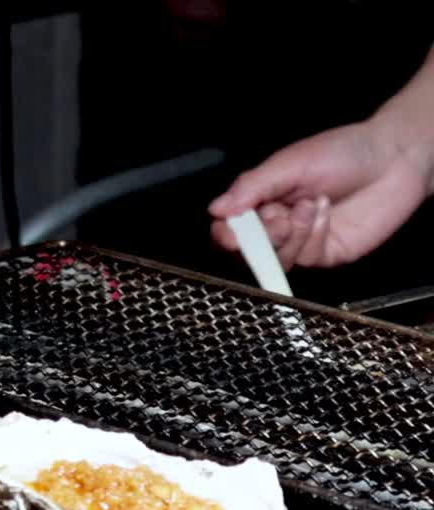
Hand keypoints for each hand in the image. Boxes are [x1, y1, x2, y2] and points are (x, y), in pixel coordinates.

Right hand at [208, 121, 432, 269]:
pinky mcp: (326, 253)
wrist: (394, 158)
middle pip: (250, 249)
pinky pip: (306, 257)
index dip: (226, 234)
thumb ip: (251, 187)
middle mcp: (278, 224)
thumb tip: (216, 209)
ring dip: (290, 233)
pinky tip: (326, 212)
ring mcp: (302, 241)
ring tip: (310, 205)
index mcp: (263, 200)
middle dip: (260, 235)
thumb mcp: (289, 164)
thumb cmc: (343, 152)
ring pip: (277, 257)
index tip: (230, 230)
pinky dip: (313, 235)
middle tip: (276, 215)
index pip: (231, 228)